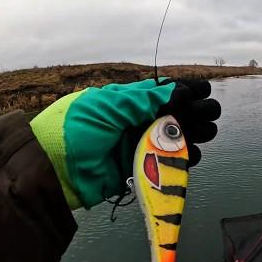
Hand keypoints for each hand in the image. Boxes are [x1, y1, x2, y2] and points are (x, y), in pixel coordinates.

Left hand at [30, 77, 219, 208]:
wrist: (53, 169)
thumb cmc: (74, 130)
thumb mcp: (107, 106)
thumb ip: (144, 100)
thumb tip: (180, 92)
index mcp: (124, 102)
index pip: (161, 93)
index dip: (184, 91)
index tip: (204, 92)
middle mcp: (134, 122)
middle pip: (173, 116)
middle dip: (194, 113)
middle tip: (209, 114)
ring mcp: (137, 146)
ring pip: (174, 140)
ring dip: (193, 135)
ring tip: (205, 132)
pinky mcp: (139, 170)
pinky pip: (167, 164)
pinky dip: (182, 159)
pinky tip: (192, 153)